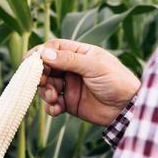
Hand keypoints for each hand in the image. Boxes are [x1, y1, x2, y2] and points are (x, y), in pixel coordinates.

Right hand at [26, 39, 140, 125]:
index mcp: (80, 54)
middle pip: (47, 68)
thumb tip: (44, 53)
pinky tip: (56, 109)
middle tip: (40, 81)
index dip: (40, 53)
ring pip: (47, 86)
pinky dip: (50, 107)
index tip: (30, 61)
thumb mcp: (93, 66)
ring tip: (52, 97)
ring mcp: (70, 86)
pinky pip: (53, 103)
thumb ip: (68, 60)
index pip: (54, 48)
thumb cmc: (116, 81)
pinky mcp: (70, 103)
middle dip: (40, 75)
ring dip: (45, 92)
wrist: (127, 108)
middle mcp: (73, 68)